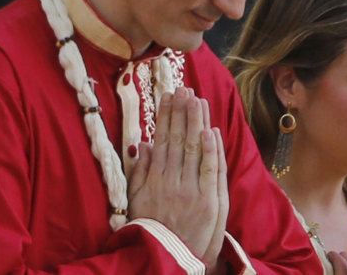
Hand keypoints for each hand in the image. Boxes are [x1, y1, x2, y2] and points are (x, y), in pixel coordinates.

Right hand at [128, 87, 227, 270]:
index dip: (165, 116)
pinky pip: (210, 170)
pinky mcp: (208, 202)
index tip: (168, 95)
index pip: (161, 140)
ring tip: (197, 99)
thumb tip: (141, 144)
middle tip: (184, 88)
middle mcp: (171, 181)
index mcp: (153, 180)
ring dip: (196, 122)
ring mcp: (191, 191)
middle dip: (181, 112)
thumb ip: (138, 172)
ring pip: (194, 149)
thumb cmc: (151, 231)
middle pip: (177, 139)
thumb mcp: (135, 202)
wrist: (168, 260)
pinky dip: (211, 149)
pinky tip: (210, 130)